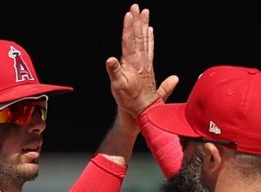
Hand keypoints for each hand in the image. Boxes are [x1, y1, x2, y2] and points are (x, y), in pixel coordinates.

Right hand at [106, 4, 178, 119]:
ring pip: (145, 40)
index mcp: (133, 63)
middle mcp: (141, 61)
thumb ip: (115, 72)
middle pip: (139, 36)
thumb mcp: (118, 87)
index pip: (130, 41)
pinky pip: (149, 48)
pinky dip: (150, 38)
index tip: (129, 13)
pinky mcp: (148, 66)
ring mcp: (146, 63)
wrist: (144, 111)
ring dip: (144, 25)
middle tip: (136, 6)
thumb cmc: (130, 101)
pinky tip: (150, 30)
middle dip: (137, 20)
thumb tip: (110, 59)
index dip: (128, 27)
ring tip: (145, 12)